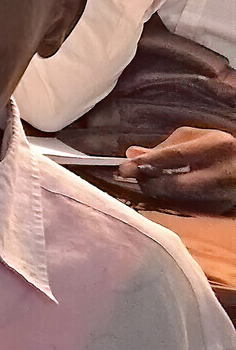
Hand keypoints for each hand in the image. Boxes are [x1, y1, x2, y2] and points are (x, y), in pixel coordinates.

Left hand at [118, 127, 235, 211]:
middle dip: (149, 184)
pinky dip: (171, 202)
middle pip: (176, 185)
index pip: (175, 156)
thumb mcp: (195, 139)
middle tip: (134, 178)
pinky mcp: (220, 210)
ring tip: (149, 183)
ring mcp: (224, 195)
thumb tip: (132, 154)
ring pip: (178, 201)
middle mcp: (223, 172)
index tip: (124, 167)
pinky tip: (166, 194)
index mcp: (217, 146)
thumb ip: (164, 146)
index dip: (146, 163)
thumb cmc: (219, 150)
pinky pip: (187, 209)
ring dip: (157, 194)